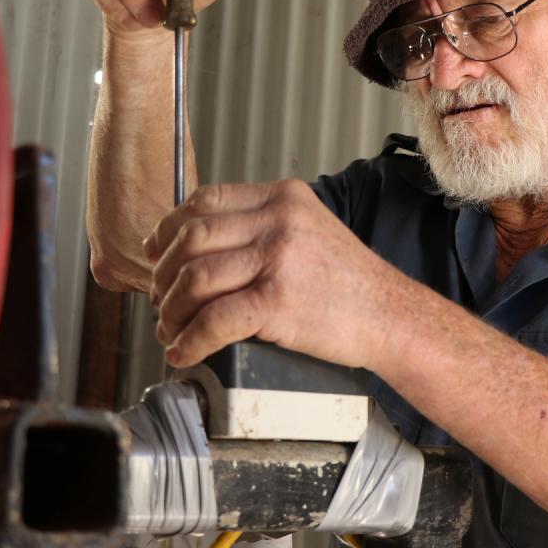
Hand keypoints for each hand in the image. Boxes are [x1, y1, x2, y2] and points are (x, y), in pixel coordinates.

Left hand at [144, 180, 412, 370]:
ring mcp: (278, 258)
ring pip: (195, 278)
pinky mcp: (277, 301)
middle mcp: (278, 220)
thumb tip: (200, 246)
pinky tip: (185, 351)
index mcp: (282, 196)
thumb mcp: (309, 229)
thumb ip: (263, 226)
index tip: (156, 251)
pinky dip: (190, 340)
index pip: (206, 200)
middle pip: (192, 237)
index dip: (169, 227)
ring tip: (170, 330)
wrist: (391, 317)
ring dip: (171, 311)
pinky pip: (213, 320)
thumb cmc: (350, 283)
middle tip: (160, 298)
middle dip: (164, 274)